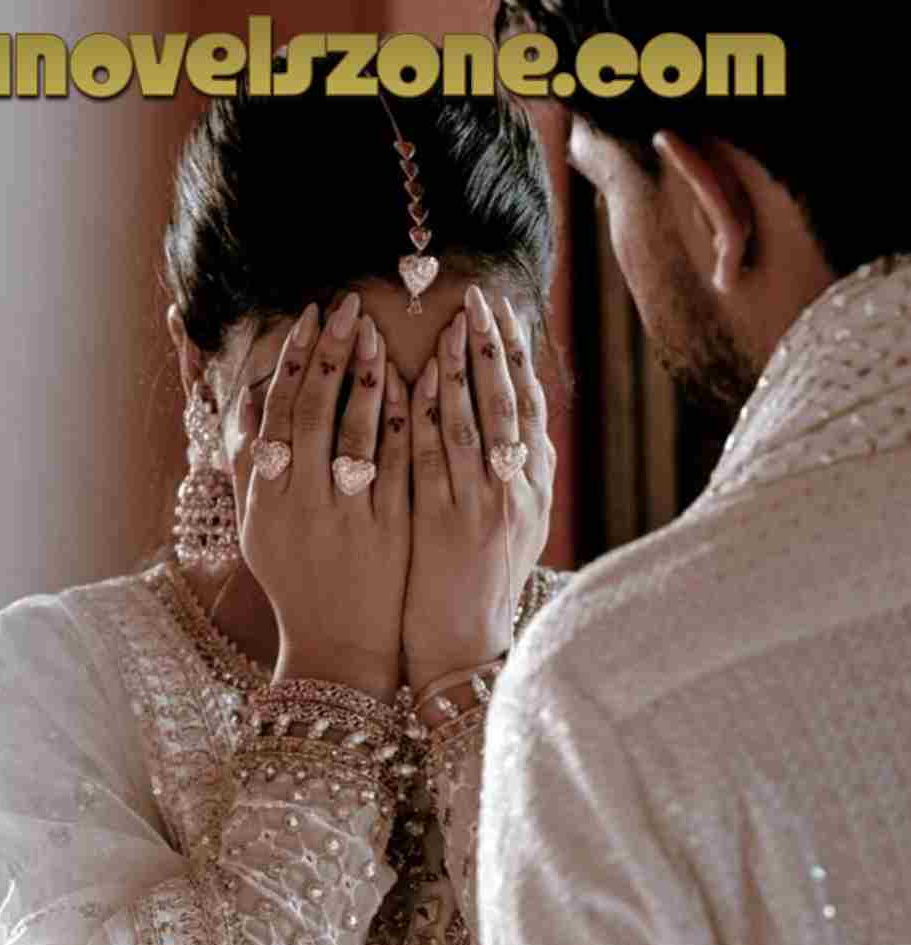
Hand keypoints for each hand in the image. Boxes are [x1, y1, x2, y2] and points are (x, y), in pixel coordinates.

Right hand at [233, 293, 410, 703]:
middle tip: (344, 304)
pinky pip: (396, 465)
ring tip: (377, 333)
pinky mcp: (388, 530)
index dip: (290, 362)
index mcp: (266, 499)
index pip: (276, 414)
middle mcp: (300, 503)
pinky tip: (416, 386)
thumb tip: (250, 401)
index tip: (306, 319)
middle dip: (328, 352)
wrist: (338, 645)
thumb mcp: (262, 527)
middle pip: (312, 412)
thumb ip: (255, 467)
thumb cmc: (299, 579)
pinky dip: (403, 423)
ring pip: (355, 433)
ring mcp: (346, 516)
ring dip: (367, 377)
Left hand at [402, 286, 554, 695]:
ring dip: (460, 370)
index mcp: (533, 486)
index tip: (503, 311)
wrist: (462, 646)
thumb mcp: (518, 529)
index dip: (516, 355)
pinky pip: (430, 458)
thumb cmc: (482, 586)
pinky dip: (422, 416)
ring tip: (451, 325)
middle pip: (507, 404)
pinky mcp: (441, 524)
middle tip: (478, 299)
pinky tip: (411, 382)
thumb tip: (526, 428)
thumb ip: (520, 477)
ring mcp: (479, 506)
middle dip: (492, 347)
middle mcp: (514, 491)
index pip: (529, 405)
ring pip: (471, 423)